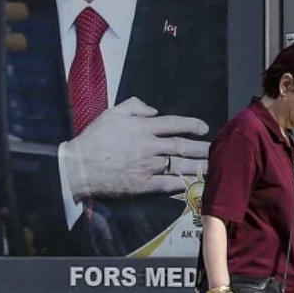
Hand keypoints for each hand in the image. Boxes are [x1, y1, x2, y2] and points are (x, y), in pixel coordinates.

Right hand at [63, 97, 209, 199]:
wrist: (78, 167)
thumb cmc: (94, 138)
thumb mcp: (112, 113)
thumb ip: (135, 107)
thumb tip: (154, 111)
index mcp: (144, 128)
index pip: (175, 124)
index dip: (192, 125)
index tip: (204, 128)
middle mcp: (150, 147)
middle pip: (182, 146)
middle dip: (201, 148)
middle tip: (214, 149)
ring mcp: (148, 167)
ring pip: (180, 166)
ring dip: (198, 166)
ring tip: (212, 166)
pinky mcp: (144, 185)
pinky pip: (168, 184)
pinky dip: (182, 184)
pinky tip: (193, 183)